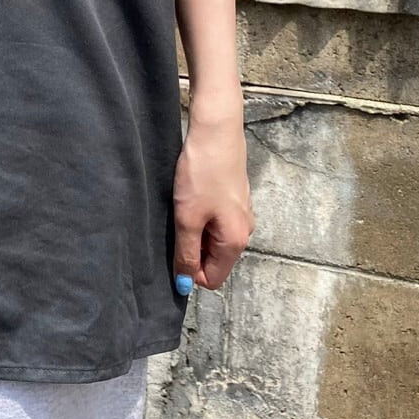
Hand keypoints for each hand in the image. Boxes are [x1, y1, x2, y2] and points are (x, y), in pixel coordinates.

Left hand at [172, 107, 254, 292]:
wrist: (216, 131)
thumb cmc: (202, 174)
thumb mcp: (188, 218)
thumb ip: (186, 254)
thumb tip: (185, 286)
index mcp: (236, 242)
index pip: (212, 279)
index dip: (189, 271)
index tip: (173, 248)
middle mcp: (244, 231)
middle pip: (213, 259)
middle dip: (191, 249)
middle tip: (175, 224)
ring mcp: (241, 213)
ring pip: (212, 238)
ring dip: (194, 230)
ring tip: (182, 207)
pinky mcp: (233, 197)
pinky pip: (215, 220)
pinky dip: (200, 215)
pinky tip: (190, 195)